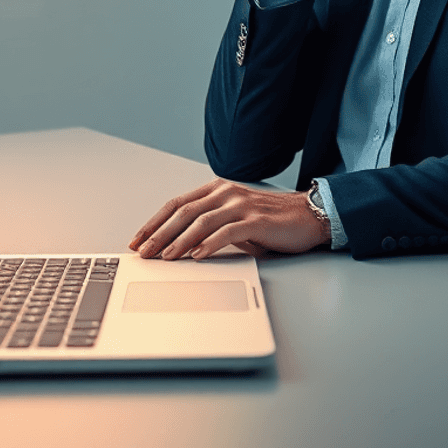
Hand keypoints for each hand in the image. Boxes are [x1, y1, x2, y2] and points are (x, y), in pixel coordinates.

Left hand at [129, 180, 329, 259]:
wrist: (309, 216)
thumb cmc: (271, 222)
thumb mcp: (234, 222)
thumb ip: (210, 228)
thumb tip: (179, 248)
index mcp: (216, 190)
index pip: (177, 204)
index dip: (154, 221)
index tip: (138, 239)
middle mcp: (225, 193)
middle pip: (183, 211)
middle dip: (159, 233)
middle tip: (143, 252)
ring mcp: (240, 205)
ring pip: (200, 221)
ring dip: (179, 240)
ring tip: (164, 257)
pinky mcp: (256, 220)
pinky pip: (227, 232)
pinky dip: (209, 244)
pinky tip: (197, 255)